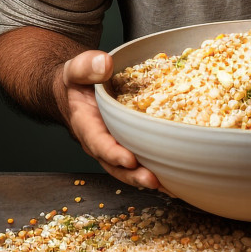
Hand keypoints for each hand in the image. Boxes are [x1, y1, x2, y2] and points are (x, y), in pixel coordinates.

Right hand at [59, 50, 161, 191]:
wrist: (75, 90)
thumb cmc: (77, 81)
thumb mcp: (76, 69)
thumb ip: (87, 66)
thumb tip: (106, 65)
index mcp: (85, 124)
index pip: (97, 141)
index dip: (112, 152)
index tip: (129, 160)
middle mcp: (100, 140)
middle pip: (114, 165)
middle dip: (133, 175)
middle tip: (153, 181)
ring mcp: (114, 144)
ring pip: (128, 168)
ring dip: (146, 177)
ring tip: (169, 186)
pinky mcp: (128, 142)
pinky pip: (140, 157)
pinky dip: (155, 168)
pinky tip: (175, 176)